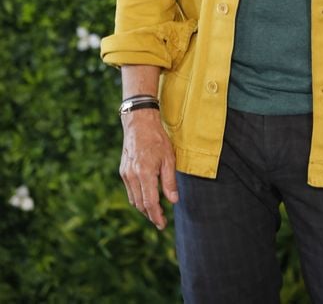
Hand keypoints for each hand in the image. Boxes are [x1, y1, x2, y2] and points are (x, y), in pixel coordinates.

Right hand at [119, 109, 178, 229]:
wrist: (139, 123)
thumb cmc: (157, 139)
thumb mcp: (168, 158)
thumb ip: (169, 181)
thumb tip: (173, 201)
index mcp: (145, 173)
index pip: (150, 203)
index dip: (156, 216)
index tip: (162, 225)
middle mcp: (132, 176)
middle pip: (140, 204)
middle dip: (150, 215)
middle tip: (161, 221)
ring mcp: (126, 174)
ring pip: (133, 200)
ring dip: (143, 208)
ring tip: (155, 212)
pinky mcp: (123, 171)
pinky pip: (130, 191)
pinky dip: (138, 198)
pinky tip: (146, 198)